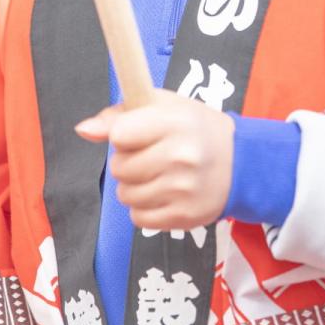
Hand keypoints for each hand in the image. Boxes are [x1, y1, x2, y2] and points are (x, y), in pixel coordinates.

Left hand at [75, 89, 233, 230]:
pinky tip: (163, 193)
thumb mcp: (165, 106)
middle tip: (152, 156)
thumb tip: (83, 130)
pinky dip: (144, 207)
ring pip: (125, 195)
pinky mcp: (184, 217)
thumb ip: (120, 114)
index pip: (119, 135)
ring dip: (134, 186)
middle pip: (119, 168)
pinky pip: (138, 218)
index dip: (123, 136)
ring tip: (158, 175)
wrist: (241, 163)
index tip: (139, 135)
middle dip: (128, 163)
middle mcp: (180, 157)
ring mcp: (183, 190)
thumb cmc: (195, 128)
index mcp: (175, 122)